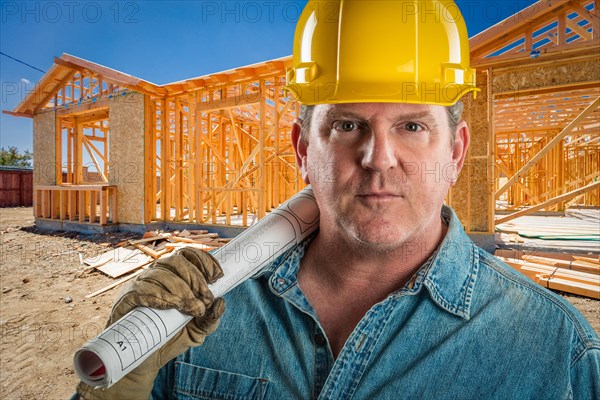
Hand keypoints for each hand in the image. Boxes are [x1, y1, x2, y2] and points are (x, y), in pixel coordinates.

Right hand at [76, 247, 224, 399]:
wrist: (146, 362)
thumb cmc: (171, 339)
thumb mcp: (197, 331)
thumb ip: (210, 319)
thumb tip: (221, 302)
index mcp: (174, 276)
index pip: (187, 254)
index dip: (203, 260)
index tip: (217, 276)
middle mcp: (156, 275)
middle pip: (175, 261)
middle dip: (195, 278)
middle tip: (204, 300)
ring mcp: (140, 286)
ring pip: (159, 274)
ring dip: (180, 290)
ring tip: (191, 309)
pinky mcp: (126, 301)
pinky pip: (141, 289)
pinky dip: (158, 295)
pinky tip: (170, 306)